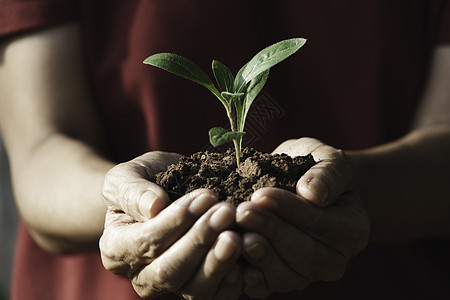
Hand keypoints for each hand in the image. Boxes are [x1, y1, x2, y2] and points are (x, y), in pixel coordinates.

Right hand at [100, 152, 242, 298]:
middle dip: (201, 240)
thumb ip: (132, 190)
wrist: (159, 195)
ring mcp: (172, 286)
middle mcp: (142, 276)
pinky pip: (217, 295)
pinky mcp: (199, 286)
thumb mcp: (127, 176)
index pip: (145, 243)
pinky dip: (234, 281)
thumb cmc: (142, 184)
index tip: (204, 196)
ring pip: (195, 290)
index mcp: (117, 249)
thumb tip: (154, 206)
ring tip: (237, 233)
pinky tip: (247, 257)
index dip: (176, 222)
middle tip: (227, 211)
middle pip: (170, 272)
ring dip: (219, 261)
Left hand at [236, 138, 370, 297]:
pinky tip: (233, 262)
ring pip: (286, 276)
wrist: (299, 183)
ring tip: (237, 236)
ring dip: (260, 256)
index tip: (262, 194)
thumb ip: (327, 174)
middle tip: (243, 212)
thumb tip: (312, 193)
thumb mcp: (325, 160)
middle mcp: (334, 259)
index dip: (291, 211)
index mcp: (353, 229)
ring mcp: (307, 274)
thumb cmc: (314, 168)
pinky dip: (250, 279)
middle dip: (272, 232)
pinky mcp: (280, 280)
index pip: (322, 224)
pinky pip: (267, 288)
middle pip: (305, 254)